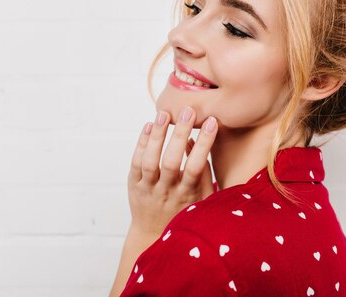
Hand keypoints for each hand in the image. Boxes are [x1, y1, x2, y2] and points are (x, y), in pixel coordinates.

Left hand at [127, 106, 217, 238]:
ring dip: (157, 136)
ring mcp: (147, 189)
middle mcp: (165, 193)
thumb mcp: (201, 200)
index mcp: (186, 196)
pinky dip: (142, 143)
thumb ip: (202, 173)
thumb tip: (195, 141)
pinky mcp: (133, 186)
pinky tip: (149, 126)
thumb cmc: (183, 213)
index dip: (204, 144)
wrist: (152, 235)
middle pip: (170, 162)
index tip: (212, 122)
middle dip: (180, 134)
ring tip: (164, 113)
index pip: (195, 168)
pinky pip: (135, 163)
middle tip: (188, 111)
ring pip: (149, 161)